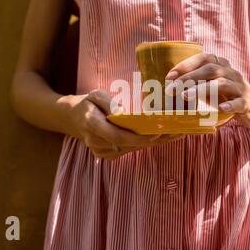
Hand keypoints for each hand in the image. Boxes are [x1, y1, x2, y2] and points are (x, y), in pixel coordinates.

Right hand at [65, 90, 182, 159]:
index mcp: (92, 125)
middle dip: (153, 139)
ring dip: (154, 142)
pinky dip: (146, 143)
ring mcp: (102, 152)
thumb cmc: (87, 104)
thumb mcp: (95, 94)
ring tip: (176, 134)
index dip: (137, 137)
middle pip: (129, 144)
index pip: (117, 135)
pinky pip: (130, 150)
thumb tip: (125, 112)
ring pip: (132, 148)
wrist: (73, 119)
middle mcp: (97, 143)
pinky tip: (164, 137)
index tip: (156, 133)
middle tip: (176, 132)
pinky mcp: (109, 155)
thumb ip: (109, 102)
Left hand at [165, 53, 249, 130]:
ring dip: (202, 89)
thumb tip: (172, 87)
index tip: (169, 76)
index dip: (186, 65)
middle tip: (171, 89)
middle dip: (189, 78)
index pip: (204, 59)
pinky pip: (239, 103)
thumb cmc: (230, 96)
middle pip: (210, 70)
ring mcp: (240, 88)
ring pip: (222, 84)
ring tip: (186, 96)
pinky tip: (221, 108)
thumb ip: (199, 83)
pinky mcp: (248, 104)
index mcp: (223, 67)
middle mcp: (231, 73)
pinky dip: (230, 105)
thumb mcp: (215, 86)